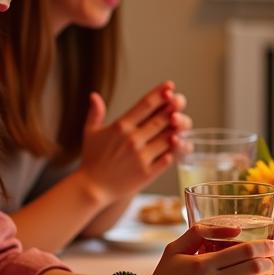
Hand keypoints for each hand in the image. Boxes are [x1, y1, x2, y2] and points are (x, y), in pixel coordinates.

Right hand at [79, 82, 190, 204]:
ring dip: (178, 129)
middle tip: (180, 100)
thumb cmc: (92, 159)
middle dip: (173, 108)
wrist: (92, 189)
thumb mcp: (90, 134)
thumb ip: (94, 113)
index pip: (145, 105)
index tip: (170, 86)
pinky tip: (181, 144)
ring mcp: (141, 157)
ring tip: (183, 122)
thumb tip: (94, 95)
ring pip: (168, 138)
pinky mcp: (147, 173)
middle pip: (161, 119)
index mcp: (120, 127)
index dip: (160, 93)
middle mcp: (132, 140)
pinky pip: (168, 159)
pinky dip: (176, 151)